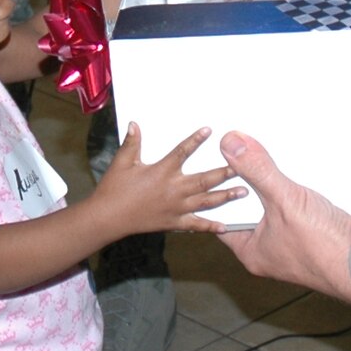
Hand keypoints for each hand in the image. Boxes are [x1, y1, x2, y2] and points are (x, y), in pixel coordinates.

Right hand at [93, 125, 243, 235]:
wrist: (107, 218)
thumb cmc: (114, 189)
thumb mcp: (122, 162)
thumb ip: (132, 143)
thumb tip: (135, 124)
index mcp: (162, 171)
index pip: (183, 151)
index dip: (196, 140)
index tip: (209, 130)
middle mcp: (174, 189)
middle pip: (205, 179)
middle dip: (225, 173)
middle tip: (243, 167)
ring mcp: (176, 208)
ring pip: (206, 201)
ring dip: (226, 196)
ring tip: (243, 192)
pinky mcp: (174, 223)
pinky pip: (196, 225)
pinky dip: (211, 227)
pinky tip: (225, 226)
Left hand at [216, 132, 350, 305]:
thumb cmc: (325, 249)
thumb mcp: (283, 201)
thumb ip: (257, 171)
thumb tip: (231, 145)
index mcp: (252, 251)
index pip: (224, 217)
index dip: (221, 189)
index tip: (220, 162)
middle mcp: (271, 250)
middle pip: (253, 208)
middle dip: (255, 182)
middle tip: (251, 155)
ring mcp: (295, 243)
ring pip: (279, 206)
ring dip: (282, 186)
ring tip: (280, 163)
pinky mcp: (316, 233)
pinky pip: (301, 207)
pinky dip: (303, 191)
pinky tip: (308, 178)